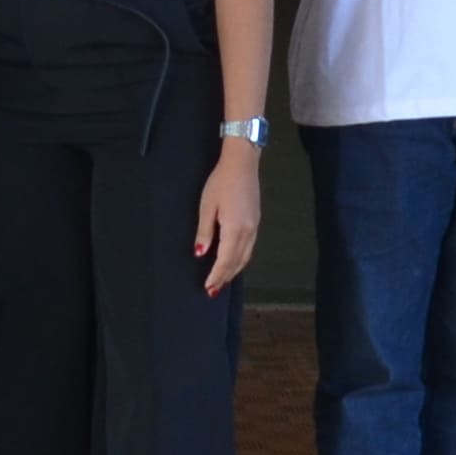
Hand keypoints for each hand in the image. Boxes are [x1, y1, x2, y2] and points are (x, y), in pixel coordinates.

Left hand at [194, 140, 265, 295]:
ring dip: (234, 270)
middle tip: (213, 290)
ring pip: (245, 256)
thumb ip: (205, 232)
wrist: (242, 163)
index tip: (208, 287)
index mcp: (235, 229)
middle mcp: (248, 231)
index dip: (217, 275)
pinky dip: (241, 260)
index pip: (225, 259)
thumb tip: (200, 253)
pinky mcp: (256, 222)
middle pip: (237, 261)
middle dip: (225, 277)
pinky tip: (234, 262)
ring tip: (222, 280)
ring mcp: (254, 227)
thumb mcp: (207, 206)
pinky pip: (249, 248)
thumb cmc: (221, 182)